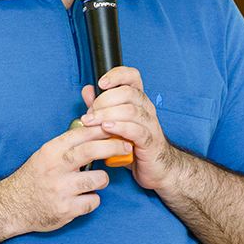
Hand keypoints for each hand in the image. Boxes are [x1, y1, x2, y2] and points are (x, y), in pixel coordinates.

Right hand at [2, 124, 130, 233]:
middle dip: (113, 147)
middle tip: (126, 146)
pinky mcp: (65, 209)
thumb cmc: (35, 177)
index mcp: (51, 151)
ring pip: (98, 179)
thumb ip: (67, 143)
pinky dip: (92, 200)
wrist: (13, 205)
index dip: (102, 129)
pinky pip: (93, 202)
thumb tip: (94, 127)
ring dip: (102, 179)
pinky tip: (83, 198)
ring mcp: (61, 190)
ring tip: (96, 180)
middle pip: (91, 151)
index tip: (117, 127)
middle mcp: (55, 168)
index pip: (81, 134)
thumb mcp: (45, 154)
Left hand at [79, 67, 179, 192]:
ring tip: (92, 122)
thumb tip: (87, 90)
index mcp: (138, 100)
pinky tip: (107, 129)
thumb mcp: (113, 123)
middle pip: (128, 92)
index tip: (101, 83)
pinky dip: (120, 128)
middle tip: (90, 113)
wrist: (156, 169)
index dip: (117, 75)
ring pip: (131, 110)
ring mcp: (150, 125)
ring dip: (107, 114)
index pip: (132, 76)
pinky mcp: (150, 142)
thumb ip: (100, 106)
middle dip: (105, 100)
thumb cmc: (134, 144)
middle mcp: (146, 109)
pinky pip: (137, 130)